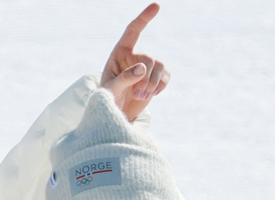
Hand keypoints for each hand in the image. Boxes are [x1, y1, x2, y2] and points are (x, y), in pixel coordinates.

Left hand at [101, 3, 169, 121]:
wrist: (116, 112)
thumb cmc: (108, 99)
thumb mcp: (111, 89)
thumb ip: (124, 79)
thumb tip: (142, 68)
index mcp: (120, 53)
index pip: (133, 31)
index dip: (144, 18)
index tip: (156, 6)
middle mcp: (134, 56)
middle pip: (150, 59)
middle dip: (147, 78)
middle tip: (138, 93)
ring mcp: (147, 66)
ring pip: (160, 66)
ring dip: (153, 84)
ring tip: (141, 96)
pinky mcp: (156, 77)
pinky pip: (166, 75)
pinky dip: (161, 86)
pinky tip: (152, 94)